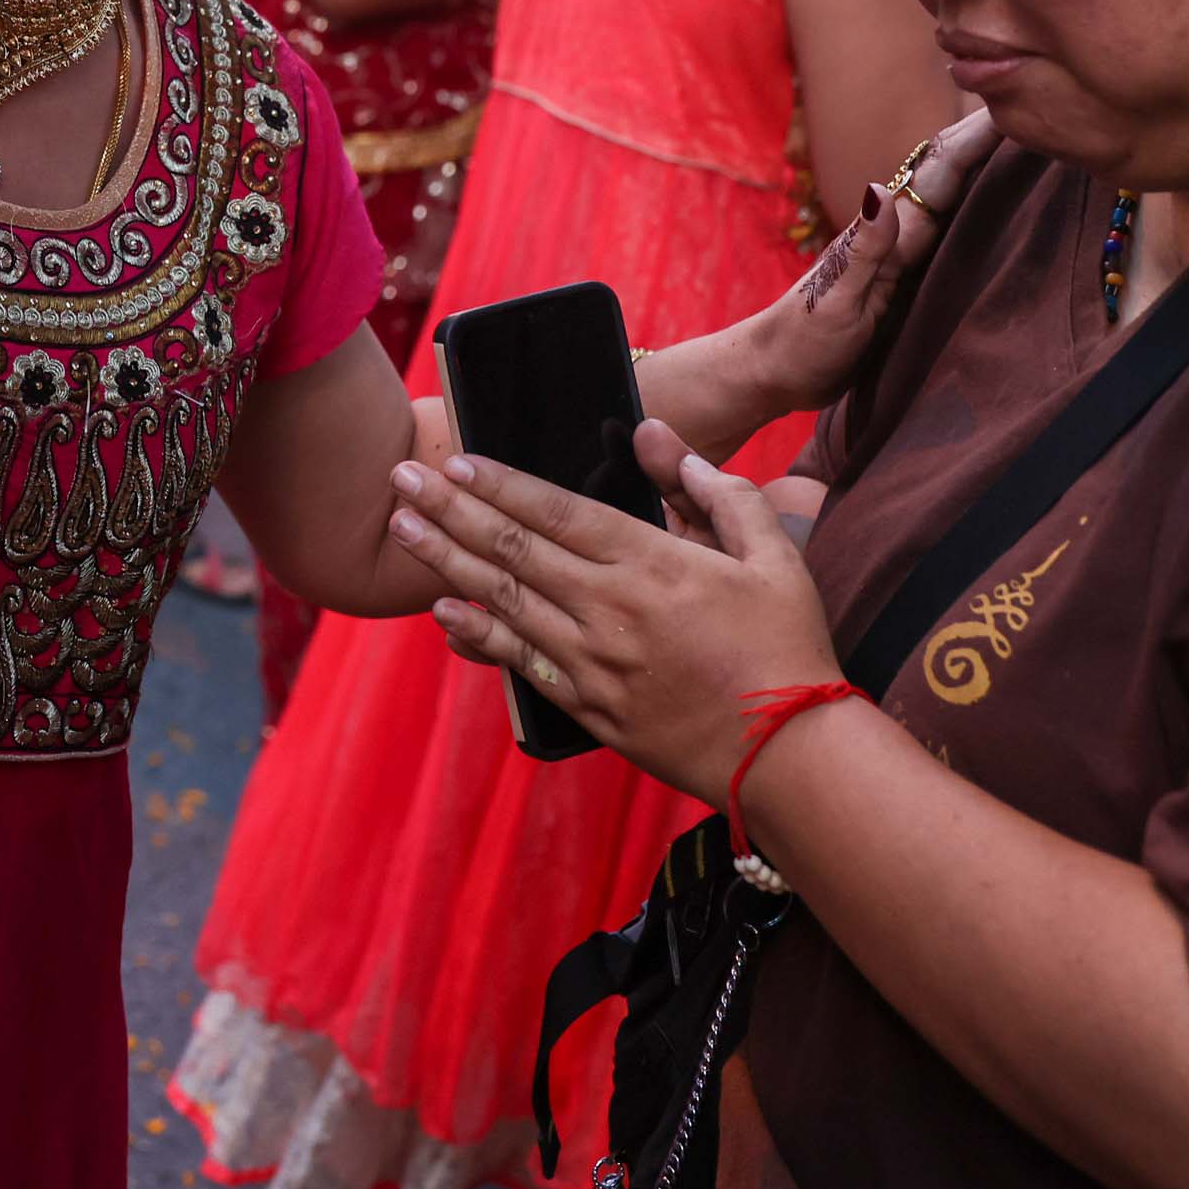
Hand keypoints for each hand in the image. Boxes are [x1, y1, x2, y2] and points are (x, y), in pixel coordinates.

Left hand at [389, 436, 841, 803]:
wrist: (790, 754)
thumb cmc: (787, 646)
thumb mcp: (770, 552)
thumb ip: (712, 488)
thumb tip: (653, 433)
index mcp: (652, 564)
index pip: (557, 510)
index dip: (500, 483)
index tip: (455, 459)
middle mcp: (609, 610)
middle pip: (512, 549)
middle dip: (449, 509)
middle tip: (399, 477)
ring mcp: (593, 663)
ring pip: (503, 601)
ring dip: (446, 561)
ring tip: (402, 529)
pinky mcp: (590, 708)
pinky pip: (519, 663)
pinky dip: (478, 633)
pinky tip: (443, 610)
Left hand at [733, 107, 1001, 416]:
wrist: (777, 371)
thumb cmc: (802, 339)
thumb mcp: (835, 301)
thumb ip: (863, 250)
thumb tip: (883, 190)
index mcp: (888, 235)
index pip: (939, 175)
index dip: (975, 139)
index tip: (1011, 100)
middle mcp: (900, 237)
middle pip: (952, 177)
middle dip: (988, 138)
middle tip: (1035, 96)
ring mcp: (904, 256)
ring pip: (955, 201)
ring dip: (989, 167)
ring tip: (1028, 133)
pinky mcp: (907, 282)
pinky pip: (952, 237)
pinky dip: (978, 212)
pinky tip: (1001, 200)